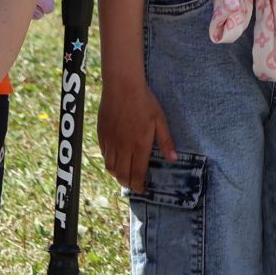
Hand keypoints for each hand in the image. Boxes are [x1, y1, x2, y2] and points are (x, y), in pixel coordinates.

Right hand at [98, 75, 177, 193]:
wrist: (122, 86)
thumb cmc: (145, 102)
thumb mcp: (160, 120)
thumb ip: (166, 141)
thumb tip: (174, 159)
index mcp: (139, 145)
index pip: (137, 173)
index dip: (139, 185)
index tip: (143, 189)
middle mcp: (123, 147)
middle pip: (122, 174)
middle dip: (128, 184)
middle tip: (134, 185)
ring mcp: (110, 141)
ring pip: (110, 167)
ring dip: (117, 174)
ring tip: (124, 174)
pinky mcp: (102, 134)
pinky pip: (104, 154)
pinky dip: (110, 161)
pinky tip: (116, 158)